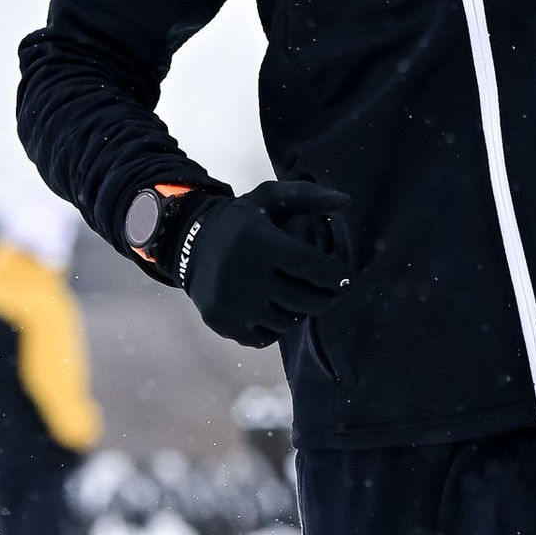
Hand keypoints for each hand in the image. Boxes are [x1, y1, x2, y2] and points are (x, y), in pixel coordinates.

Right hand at [182, 181, 353, 345]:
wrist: (188, 245)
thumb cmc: (240, 224)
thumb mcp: (268, 200)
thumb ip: (307, 196)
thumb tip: (345, 200)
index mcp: (258, 241)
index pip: (311, 267)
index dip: (336, 277)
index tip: (347, 279)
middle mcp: (242, 274)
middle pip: (304, 300)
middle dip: (324, 298)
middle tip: (331, 294)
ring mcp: (231, 302)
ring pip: (287, 322)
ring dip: (300, 313)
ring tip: (301, 299)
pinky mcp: (221, 322)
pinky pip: (265, 338)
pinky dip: (275, 328)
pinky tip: (276, 311)